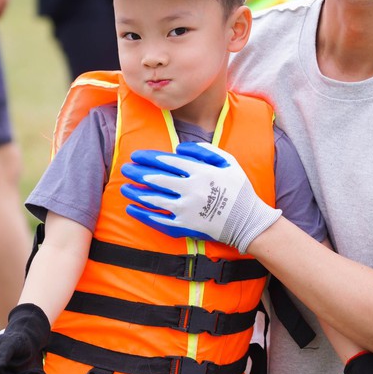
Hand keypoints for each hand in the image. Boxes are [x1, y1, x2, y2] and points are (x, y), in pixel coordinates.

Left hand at [120, 141, 281, 252]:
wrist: (248, 221)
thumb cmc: (239, 189)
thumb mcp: (228, 162)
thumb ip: (204, 150)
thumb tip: (179, 147)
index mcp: (200, 172)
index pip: (167, 161)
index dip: (148, 157)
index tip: (136, 155)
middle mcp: (190, 190)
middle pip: (156, 179)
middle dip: (137, 173)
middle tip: (125, 169)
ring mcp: (186, 210)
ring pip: (153, 199)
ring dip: (136, 193)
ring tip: (124, 188)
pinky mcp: (184, 226)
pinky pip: (159, 220)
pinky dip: (143, 214)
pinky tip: (132, 209)